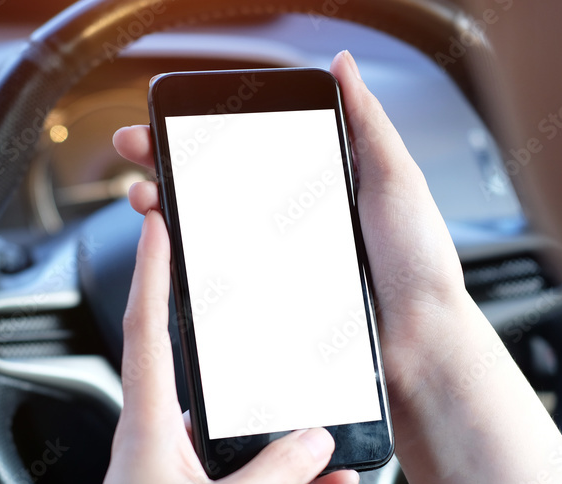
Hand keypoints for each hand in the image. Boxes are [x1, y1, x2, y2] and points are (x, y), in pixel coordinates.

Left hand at [35, 187, 358, 483]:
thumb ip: (274, 475)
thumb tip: (314, 439)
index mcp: (150, 428)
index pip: (147, 332)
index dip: (154, 275)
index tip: (161, 226)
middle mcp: (171, 448)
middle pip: (214, 384)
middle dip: (252, 358)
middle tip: (280, 323)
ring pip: (254, 445)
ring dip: (292, 440)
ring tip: (333, 424)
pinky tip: (335, 482)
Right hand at [113, 51, 470, 423]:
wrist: (422, 342)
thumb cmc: (418, 263)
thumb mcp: (396, 180)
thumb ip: (367, 123)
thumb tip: (343, 64)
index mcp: (320, 187)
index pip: (249, 150)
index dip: (204, 133)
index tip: (167, 120)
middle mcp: (292, 224)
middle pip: (217, 188)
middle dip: (169, 167)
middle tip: (138, 152)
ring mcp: (278, 265)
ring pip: (211, 235)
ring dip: (169, 214)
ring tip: (149, 201)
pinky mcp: (271, 305)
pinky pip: (223, 285)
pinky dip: (189, 268)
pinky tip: (171, 253)